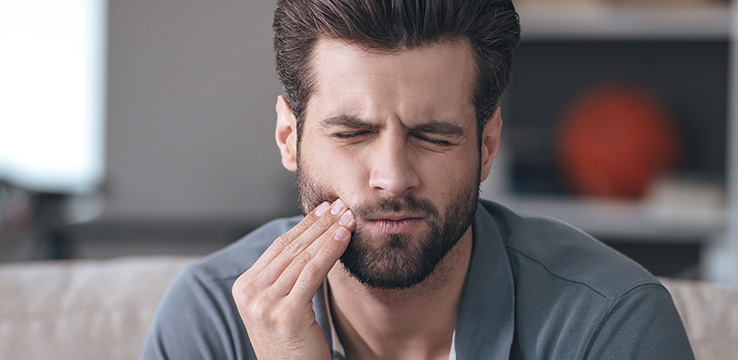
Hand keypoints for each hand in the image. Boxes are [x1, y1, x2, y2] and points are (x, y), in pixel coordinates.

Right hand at [232, 199, 354, 359]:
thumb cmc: (293, 345)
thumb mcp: (281, 306)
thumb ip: (285, 278)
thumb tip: (311, 240)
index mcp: (244, 288)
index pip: (278, 246)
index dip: (304, 225)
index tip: (324, 209)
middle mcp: (250, 293)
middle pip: (290, 248)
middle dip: (319, 223)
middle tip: (341, 206)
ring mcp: (265, 303)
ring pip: (303, 256)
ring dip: (328, 233)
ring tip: (348, 218)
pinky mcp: (286, 313)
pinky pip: (312, 272)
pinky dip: (330, 250)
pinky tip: (344, 237)